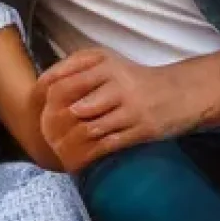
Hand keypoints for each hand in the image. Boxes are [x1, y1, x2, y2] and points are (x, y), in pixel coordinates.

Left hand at [36, 48, 200, 171]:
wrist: (182, 92)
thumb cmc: (134, 79)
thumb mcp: (106, 63)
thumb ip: (76, 68)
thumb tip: (43, 86)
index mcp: (102, 63)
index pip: (61, 81)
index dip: (44, 99)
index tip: (37, 111)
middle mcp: (116, 82)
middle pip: (72, 105)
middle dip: (56, 123)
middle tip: (45, 134)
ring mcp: (131, 107)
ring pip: (90, 127)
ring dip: (71, 141)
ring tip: (58, 148)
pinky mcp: (142, 129)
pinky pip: (108, 144)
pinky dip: (90, 154)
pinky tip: (79, 158)